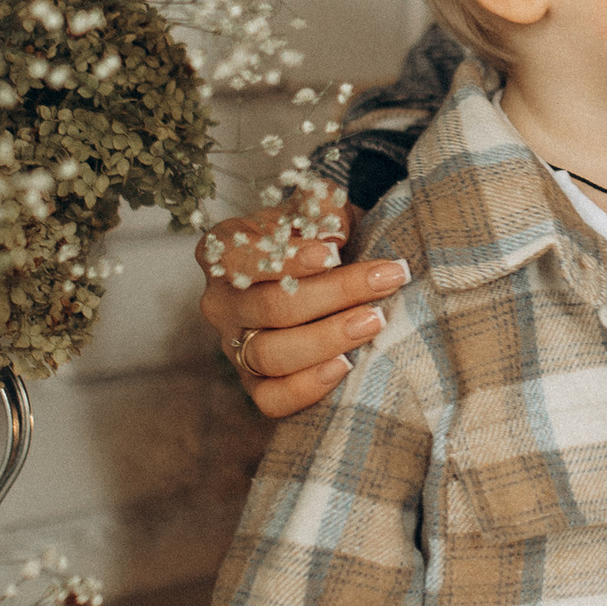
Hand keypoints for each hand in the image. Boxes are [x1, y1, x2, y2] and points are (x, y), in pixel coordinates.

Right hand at [197, 205, 409, 422]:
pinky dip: (307, 386)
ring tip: (375, 320)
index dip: (288, 259)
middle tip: (386, 280)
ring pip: (271, 354)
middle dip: (335, 294)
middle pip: (271, 307)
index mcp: (224, 251)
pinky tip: (346, 366)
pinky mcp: (253, 384)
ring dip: (328, 339)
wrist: (323, 276)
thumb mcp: (319, 210)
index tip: (333, 253)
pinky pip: (271, 398)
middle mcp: (220, 302)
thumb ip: (322, 207)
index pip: (243, 258)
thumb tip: (332, 232)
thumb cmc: (317, 239)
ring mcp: (233, 347)